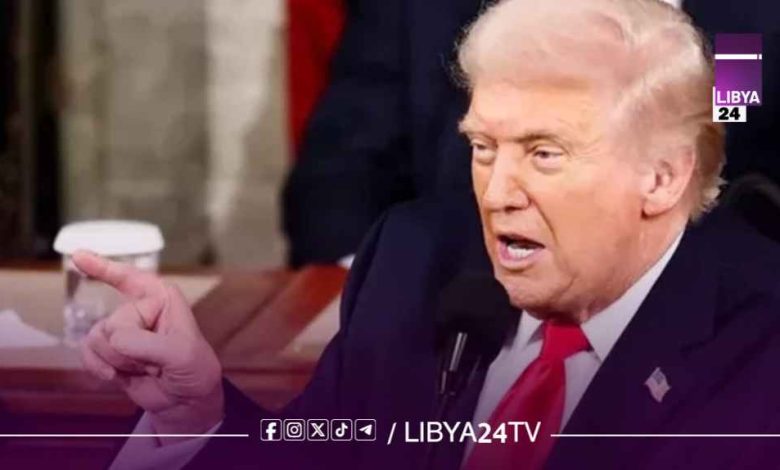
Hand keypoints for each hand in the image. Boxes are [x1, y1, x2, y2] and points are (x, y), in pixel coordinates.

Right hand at [73, 250, 223, 443]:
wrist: (185, 401)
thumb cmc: (194, 370)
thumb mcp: (180, 354)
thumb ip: (147, 344)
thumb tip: (114, 339)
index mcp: (162, 298)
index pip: (130, 278)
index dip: (104, 267)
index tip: (78, 256)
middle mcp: (139, 309)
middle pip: (113, 324)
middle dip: (131, 350)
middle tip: (156, 362)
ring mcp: (122, 330)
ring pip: (97, 339)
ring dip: (119, 361)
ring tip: (145, 367)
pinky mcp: (108, 350)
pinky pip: (87, 352)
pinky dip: (98, 367)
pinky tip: (116, 376)